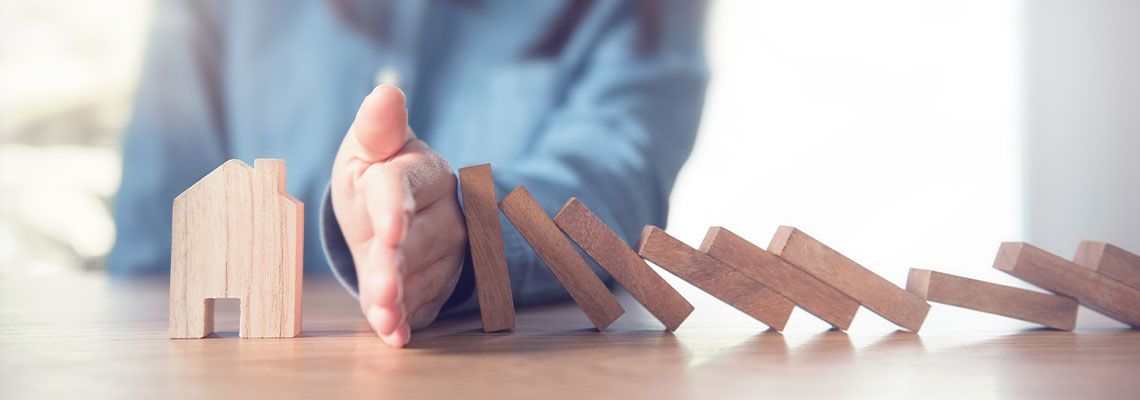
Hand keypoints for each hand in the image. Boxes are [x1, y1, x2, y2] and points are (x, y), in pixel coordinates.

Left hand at [330, 85, 466, 347]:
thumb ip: (377, 128)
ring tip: (383, 316)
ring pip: (425, 277)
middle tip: (383, 294)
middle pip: (417, 241)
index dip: (396, 210)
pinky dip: (407, 321)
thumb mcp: (367, 150)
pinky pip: (427, 304)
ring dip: (401, 299)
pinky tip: (394, 333)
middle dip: (396, 268)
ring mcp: (449, 251)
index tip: (389, 232)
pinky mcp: (442, 283)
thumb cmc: (374, 174)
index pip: (404, 187)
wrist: (394, 213)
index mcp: (421, 169)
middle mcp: (445, 210)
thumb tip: (386, 92)